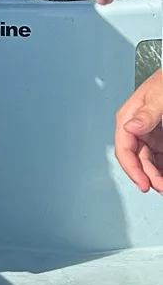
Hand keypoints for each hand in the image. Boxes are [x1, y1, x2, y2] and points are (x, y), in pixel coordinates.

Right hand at [115, 69, 162, 193]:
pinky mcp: (159, 134)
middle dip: (149, 176)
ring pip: (148, 159)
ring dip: (155, 174)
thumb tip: (130, 127)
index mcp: (129, 118)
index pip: (124, 149)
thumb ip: (146, 113)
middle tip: (161, 188)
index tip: (143, 184)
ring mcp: (148, 131)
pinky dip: (161, 165)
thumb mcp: (159, 96)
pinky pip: (158, 154)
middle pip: (138, 159)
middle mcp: (136, 127)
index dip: (133, 170)